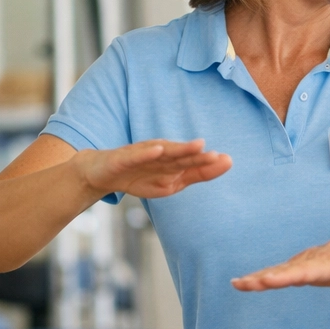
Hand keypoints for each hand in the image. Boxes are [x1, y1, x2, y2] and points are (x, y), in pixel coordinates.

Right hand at [73, 139, 231, 198]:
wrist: (101, 175)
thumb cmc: (138, 177)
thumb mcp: (169, 183)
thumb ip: (193, 175)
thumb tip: (221, 164)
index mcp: (171, 162)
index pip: (192, 164)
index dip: (208, 164)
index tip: (228, 161)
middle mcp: (160, 154)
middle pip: (181, 156)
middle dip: (198, 155)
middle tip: (216, 155)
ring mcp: (142, 154)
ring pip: (163, 152)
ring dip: (179, 149)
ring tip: (197, 145)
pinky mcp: (124, 157)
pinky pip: (137, 154)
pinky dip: (147, 152)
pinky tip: (159, 149)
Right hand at [232, 234, 329, 292]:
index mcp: (328, 263)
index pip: (306, 271)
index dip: (288, 275)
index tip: (270, 280)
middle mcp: (311, 259)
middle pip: (287, 269)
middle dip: (266, 277)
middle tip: (245, 283)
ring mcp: (302, 261)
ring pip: (278, 269)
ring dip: (258, 277)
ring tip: (238, 284)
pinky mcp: (296, 266)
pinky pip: (276, 271)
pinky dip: (259, 277)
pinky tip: (242, 283)